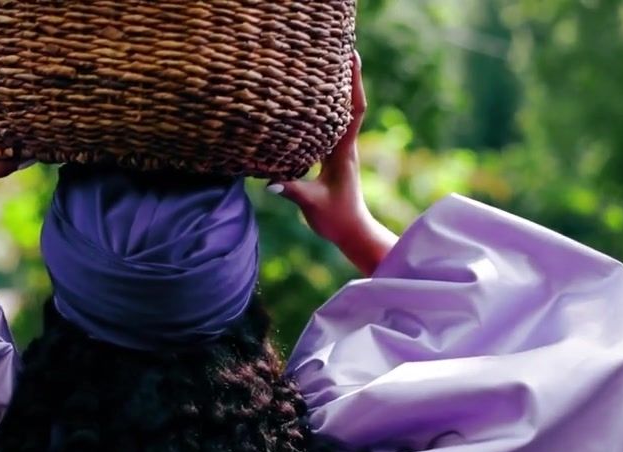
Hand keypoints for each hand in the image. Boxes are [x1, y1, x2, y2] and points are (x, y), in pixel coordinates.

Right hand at [267, 53, 396, 274]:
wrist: (352, 231)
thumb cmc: (336, 219)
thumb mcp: (312, 206)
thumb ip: (292, 191)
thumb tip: (269, 182)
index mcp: (343, 152)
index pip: (353, 111)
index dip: (353, 83)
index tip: (351, 56)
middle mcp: (345, 146)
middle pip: (349, 104)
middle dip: (345, 76)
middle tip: (336, 49)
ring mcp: (341, 151)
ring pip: (341, 114)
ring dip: (336, 91)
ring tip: (323, 67)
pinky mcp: (334, 158)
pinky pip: (331, 127)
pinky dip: (326, 110)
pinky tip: (312, 102)